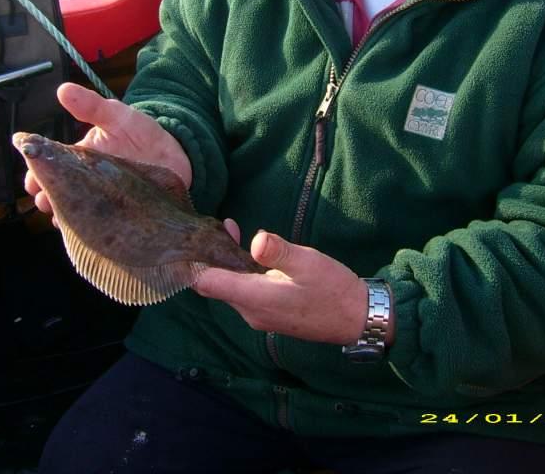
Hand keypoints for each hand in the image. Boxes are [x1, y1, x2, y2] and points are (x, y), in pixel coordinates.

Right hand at [23, 82, 192, 215]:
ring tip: (60, 218)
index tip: (32, 181)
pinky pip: (98, 224)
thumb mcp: (117, 116)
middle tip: (44, 201)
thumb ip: (91, 106)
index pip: (50, 166)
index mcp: (80, 157)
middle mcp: (86, 180)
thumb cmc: (143, 133)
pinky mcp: (117, 214)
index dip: (36, 173)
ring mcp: (101, 198)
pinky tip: (85, 230)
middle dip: (47, 196)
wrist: (176, 155)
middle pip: (58, 190)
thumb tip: (63, 90)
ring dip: (65, 214)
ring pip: (75, 210)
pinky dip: (88, 228)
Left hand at [194, 223, 389, 345]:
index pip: (206, 284)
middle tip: (211, 225)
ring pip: (231, 287)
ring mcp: (260, 316)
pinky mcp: (271, 315)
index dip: (191, 262)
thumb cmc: (333, 290)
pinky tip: (250, 252)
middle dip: (209, 256)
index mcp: (253, 298)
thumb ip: (279, 252)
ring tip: (228, 230)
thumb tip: (256, 240)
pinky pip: (245, 292)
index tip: (186, 238)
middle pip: (215, 284)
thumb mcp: (308, 263)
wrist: (358, 320)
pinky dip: (241, 272)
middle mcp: (250, 311)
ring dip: (227, 262)